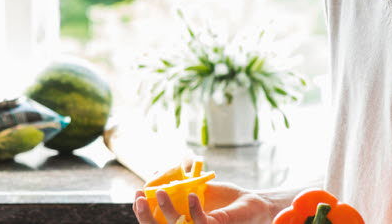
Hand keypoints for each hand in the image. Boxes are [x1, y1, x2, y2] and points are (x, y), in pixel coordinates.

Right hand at [132, 182, 278, 223]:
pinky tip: (191, 195)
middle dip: (146, 217)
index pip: (157, 223)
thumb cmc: (229, 199)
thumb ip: (182, 185)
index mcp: (183, 223)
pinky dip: (194, 209)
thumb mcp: (201, 189)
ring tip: (160, 192)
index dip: (143, 213)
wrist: (254, 203)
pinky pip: (200, 222)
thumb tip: (159, 173)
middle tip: (139, 198)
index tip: (137, 195)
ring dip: (166, 211)